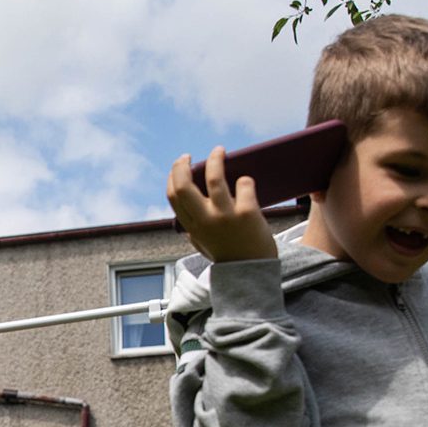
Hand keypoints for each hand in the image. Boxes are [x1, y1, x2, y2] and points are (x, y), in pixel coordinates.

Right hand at [167, 148, 276, 262]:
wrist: (253, 275)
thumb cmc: (230, 258)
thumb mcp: (204, 245)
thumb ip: (194, 229)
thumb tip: (190, 209)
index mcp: (192, 228)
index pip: (174, 196)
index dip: (174, 176)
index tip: (180, 165)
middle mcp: (205, 221)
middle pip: (184, 185)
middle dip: (182, 165)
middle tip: (189, 156)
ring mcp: (225, 217)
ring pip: (214, 178)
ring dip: (215, 159)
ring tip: (219, 151)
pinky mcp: (247, 214)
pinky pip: (243, 185)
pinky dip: (245, 180)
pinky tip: (246, 181)